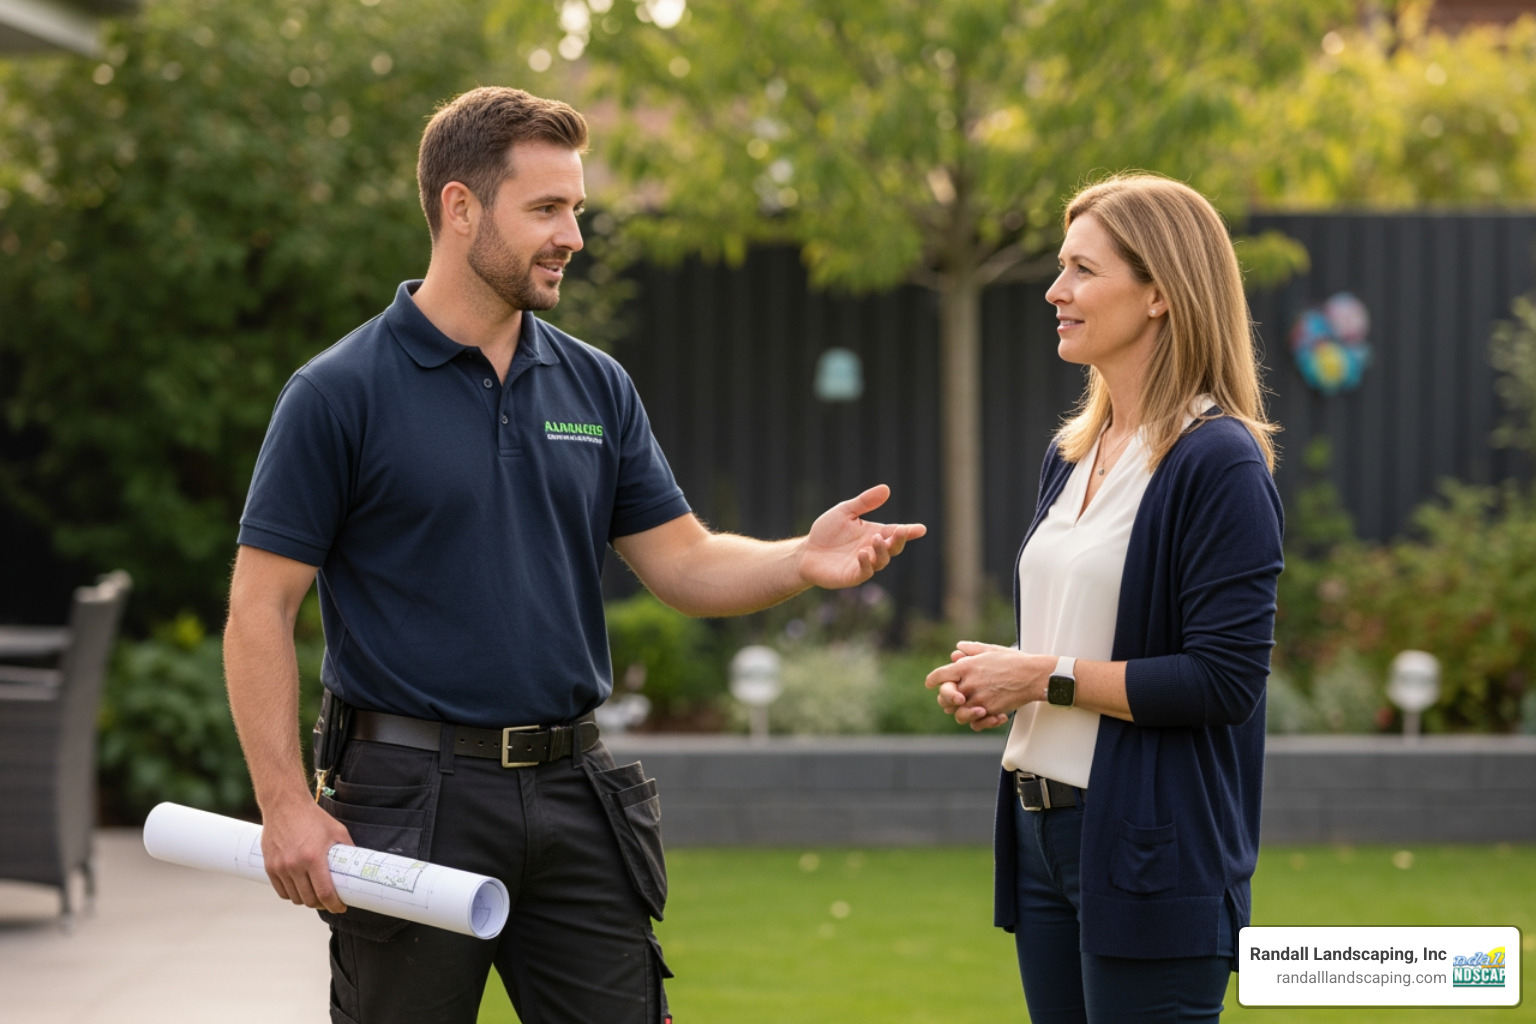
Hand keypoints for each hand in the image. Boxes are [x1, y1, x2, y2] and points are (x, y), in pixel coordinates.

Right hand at [259, 798, 354, 913]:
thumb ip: (347, 849)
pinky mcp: (270, 866)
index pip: (324, 893)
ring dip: (306, 900)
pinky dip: (291, 894)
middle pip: (309, 899)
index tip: (340, 907)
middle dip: (321, 904)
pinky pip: (281, 891)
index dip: (334, 905)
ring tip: (315, 895)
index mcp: (314, 858)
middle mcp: (295, 865)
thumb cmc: (313, 817)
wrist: (284, 805)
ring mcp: (280, 867)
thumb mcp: (337, 831)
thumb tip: (358, 865)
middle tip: (329, 901)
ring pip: (294, 898)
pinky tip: (300, 889)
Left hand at [797, 484, 926, 589]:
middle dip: (899, 540)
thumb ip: (864, 502)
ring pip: (881, 560)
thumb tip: (886, 489)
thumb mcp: (845, 511)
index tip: (921, 529)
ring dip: (882, 550)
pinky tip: (863, 553)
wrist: (806, 552)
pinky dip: (866, 564)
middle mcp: (873, 550)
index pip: (895, 532)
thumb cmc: (826, 532)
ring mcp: (864, 564)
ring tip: (876, 539)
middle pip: (893, 548)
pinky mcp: (852, 576)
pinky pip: (865, 572)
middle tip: (900, 531)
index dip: (909, 531)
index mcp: (874, 533)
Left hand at [925, 641, 1041, 730]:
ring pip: (958, 714)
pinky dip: (980, 722)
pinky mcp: (989, 711)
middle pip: (945, 698)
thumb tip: (958, 649)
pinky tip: (989, 715)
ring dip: (963, 712)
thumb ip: (972, 650)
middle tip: (955, 699)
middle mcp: (968, 684)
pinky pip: (976, 723)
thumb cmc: (1014, 661)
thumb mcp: (991, 650)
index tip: (929, 683)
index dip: (932, 680)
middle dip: (947, 699)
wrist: (1033, 676)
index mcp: (966, 667)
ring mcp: (978, 699)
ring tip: (973, 708)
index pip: (940, 675)